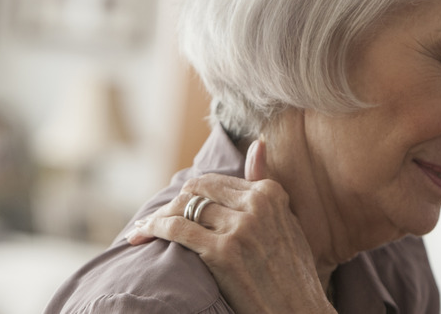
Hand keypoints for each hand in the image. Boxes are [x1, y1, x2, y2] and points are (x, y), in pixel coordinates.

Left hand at [127, 140, 335, 313]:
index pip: (216, 182)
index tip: (177, 204)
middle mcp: (257, 204)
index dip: (192, 194)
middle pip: (197, 190)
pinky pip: (177, 229)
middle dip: (173, 203)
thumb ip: (266, 183)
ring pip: (184, 207)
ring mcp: (240, 228)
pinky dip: (155, 228)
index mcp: (271, 193)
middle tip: (156, 218)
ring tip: (142, 229)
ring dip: (158, 217)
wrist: (298, 312)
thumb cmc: (292, 273)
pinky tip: (142, 235)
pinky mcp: (223, 252)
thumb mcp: (287, 221)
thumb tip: (258, 144)